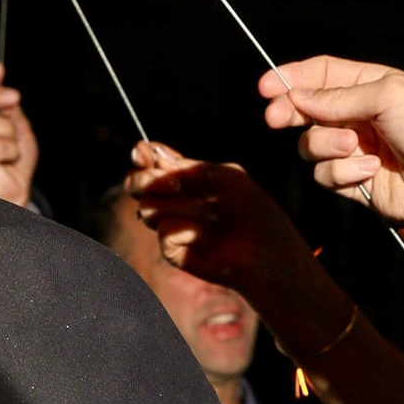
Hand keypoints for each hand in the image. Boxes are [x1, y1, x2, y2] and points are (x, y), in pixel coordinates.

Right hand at [127, 141, 315, 296]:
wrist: (268, 250)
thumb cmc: (254, 211)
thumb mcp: (229, 177)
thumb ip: (193, 168)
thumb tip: (159, 157)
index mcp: (185, 179)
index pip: (152, 162)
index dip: (144, 155)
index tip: (144, 152)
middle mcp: (172, 201)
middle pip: (135, 184)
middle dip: (143, 179)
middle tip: (170, 183)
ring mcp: (171, 225)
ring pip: (147, 208)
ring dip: (175, 205)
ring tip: (208, 212)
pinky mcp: (173, 251)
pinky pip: (164, 233)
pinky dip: (185, 230)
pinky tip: (205, 235)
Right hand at [258, 59, 403, 244]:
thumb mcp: (389, 96)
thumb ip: (338, 97)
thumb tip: (297, 97)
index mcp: (372, 85)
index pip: (321, 74)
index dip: (291, 78)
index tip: (266, 87)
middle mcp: (360, 116)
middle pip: (307, 109)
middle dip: (290, 112)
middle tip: (276, 119)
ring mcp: (356, 149)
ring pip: (311, 145)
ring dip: (327, 146)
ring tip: (356, 149)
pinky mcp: (355, 182)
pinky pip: (326, 176)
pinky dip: (343, 174)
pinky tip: (371, 173)